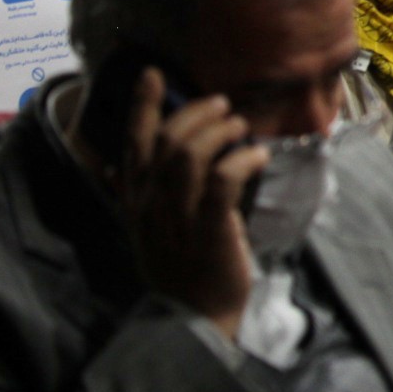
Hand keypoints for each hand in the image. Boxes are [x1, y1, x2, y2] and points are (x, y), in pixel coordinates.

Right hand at [116, 68, 267, 341]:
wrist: (196, 319)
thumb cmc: (184, 268)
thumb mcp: (155, 228)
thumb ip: (150, 193)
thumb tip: (140, 158)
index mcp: (136, 202)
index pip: (134, 144)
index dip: (142, 105)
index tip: (153, 72)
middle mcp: (151, 206)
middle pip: (166, 141)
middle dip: (196, 113)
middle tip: (223, 104)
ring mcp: (178, 218)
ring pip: (189, 156)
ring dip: (219, 132)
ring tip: (242, 126)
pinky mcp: (209, 231)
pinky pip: (223, 182)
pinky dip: (241, 161)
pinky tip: (259, 155)